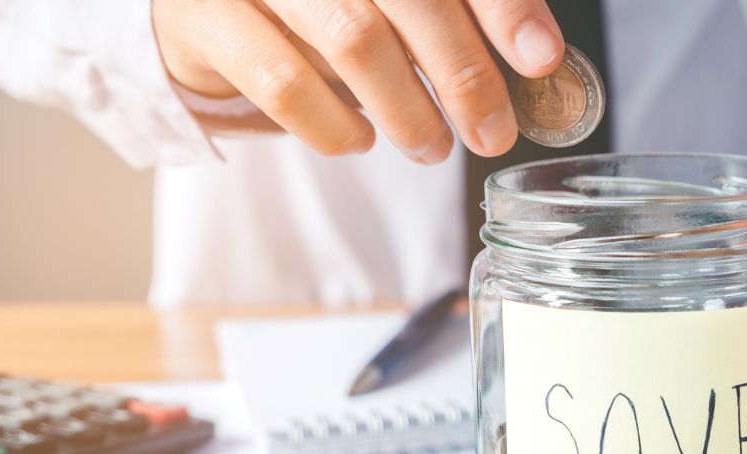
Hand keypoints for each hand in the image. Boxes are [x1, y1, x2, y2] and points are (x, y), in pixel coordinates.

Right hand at [152, 0, 564, 159]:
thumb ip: (453, 9)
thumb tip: (535, 58)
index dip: (502, 5)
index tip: (541, 57)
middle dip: (463, 73)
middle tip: (492, 132)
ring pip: (352, 39)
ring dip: (406, 109)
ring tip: (432, 147)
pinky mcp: (205, 17)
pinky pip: (285, 84)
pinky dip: (334, 126)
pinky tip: (359, 139)